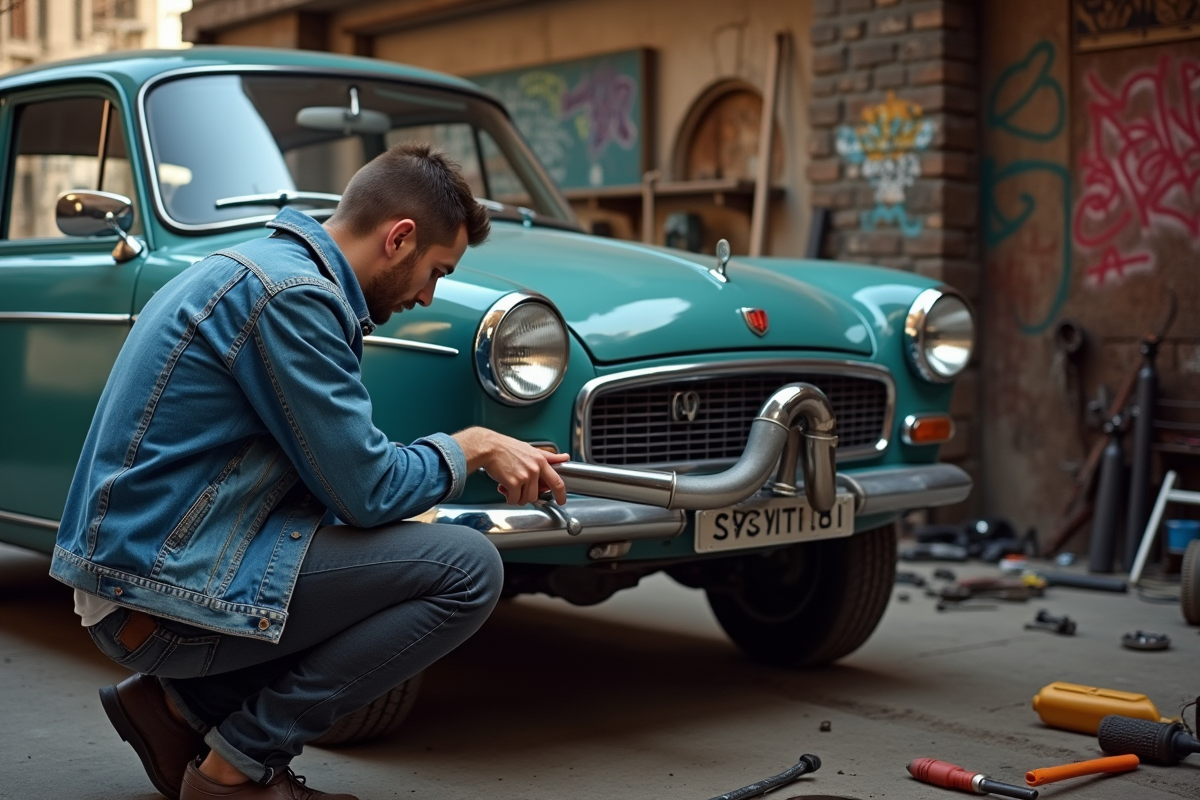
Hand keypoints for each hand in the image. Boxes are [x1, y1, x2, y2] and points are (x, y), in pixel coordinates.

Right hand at [451, 427, 569, 505]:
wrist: (489, 447)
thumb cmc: (506, 448)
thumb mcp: (531, 449)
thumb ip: (549, 456)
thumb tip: (565, 457)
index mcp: (541, 461)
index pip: (557, 481)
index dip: (561, 494)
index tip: (561, 500)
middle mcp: (534, 469)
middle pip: (536, 495)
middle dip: (527, 495)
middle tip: (519, 488)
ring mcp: (524, 476)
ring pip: (526, 499)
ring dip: (517, 497)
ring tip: (510, 486)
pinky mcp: (513, 483)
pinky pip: (514, 499)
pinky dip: (508, 497)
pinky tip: (504, 488)